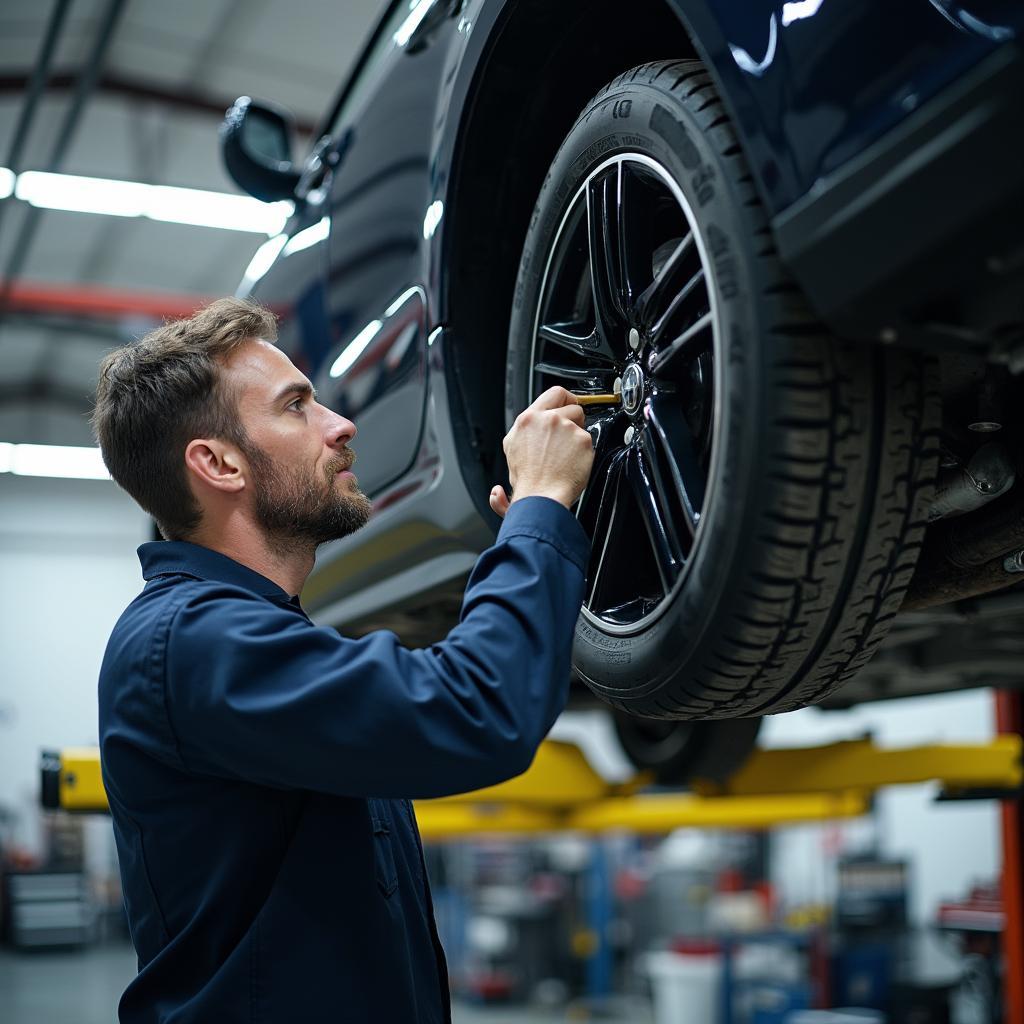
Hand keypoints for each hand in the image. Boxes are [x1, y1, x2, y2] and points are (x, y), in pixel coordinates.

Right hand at [489, 386, 594, 517]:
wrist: (540, 497)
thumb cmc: (528, 479)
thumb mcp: (512, 449)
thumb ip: (523, 431)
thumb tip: (530, 430)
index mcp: (528, 419)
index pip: (554, 393)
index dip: (565, 399)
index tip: (569, 405)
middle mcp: (547, 419)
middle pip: (572, 406)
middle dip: (573, 418)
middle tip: (567, 436)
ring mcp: (566, 428)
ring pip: (581, 424)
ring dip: (577, 436)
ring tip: (566, 455)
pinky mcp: (582, 440)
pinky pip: (589, 441)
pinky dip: (584, 452)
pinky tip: (573, 463)